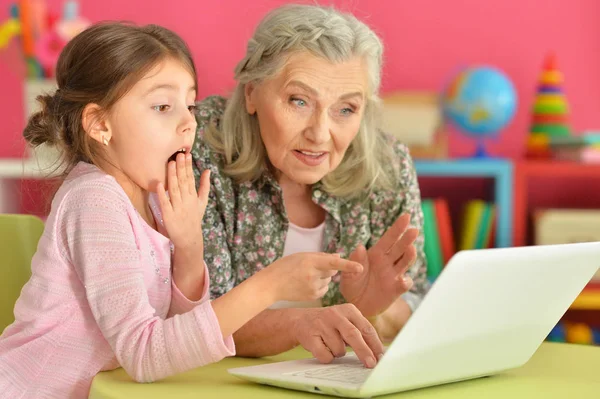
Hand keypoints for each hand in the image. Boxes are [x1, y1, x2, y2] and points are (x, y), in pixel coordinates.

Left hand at [157, 153, 209, 292]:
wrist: (189, 238)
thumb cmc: (194, 218)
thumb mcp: (202, 202)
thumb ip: (204, 186)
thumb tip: (208, 171)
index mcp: (193, 196)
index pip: (190, 179)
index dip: (188, 167)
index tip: (186, 155)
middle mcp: (186, 201)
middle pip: (183, 182)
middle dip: (181, 168)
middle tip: (179, 155)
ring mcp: (177, 208)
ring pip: (174, 190)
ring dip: (172, 177)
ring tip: (170, 164)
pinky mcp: (168, 216)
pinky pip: (165, 203)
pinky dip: (162, 194)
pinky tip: (159, 184)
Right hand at [265, 253, 362, 302]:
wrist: (271, 285)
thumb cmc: (285, 267)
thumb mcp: (301, 256)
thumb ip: (321, 256)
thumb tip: (338, 256)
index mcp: (310, 262)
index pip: (333, 263)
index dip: (348, 265)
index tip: (360, 268)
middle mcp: (313, 275)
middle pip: (332, 270)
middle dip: (326, 268)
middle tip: (309, 268)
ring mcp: (313, 288)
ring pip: (328, 280)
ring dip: (322, 277)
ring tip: (304, 277)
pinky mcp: (313, 297)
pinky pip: (324, 288)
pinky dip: (318, 286)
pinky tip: (305, 285)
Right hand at [292, 304, 383, 367]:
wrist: (299, 320)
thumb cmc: (329, 325)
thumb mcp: (346, 322)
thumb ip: (361, 333)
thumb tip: (377, 354)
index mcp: (348, 310)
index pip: (366, 328)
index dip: (375, 344)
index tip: (380, 357)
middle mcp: (335, 314)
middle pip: (353, 335)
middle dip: (364, 351)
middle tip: (371, 364)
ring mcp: (321, 324)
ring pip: (338, 349)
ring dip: (339, 353)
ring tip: (331, 345)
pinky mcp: (309, 335)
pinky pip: (325, 355)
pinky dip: (327, 357)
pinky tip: (322, 348)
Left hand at [340, 213, 417, 317]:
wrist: (356, 305)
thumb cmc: (352, 285)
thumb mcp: (348, 273)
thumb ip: (354, 260)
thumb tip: (359, 246)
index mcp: (375, 254)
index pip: (388, 239)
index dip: (397, 227)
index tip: (407, 216)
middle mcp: (387, 262)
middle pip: (399, 248)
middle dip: (406, 239)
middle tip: (414, 230)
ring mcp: (393, 275)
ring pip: (405, 262)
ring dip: (409, 256)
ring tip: (411, 249)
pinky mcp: (396, 289)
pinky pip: (404, 284)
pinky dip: (405, 282)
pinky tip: (403, 280)